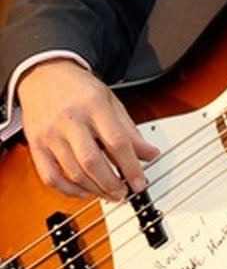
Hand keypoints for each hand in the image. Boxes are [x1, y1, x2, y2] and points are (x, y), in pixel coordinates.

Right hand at [17, 58, 159, 200]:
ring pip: (73, 172)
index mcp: (94, 105)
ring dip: (94, 189)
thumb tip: (149, 153)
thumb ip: (130, 129)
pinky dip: (68, 190)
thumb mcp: (111, 101)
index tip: (140, 182)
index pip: (117, 142)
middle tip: (124, 193)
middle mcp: (71, 120)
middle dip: (112, 183)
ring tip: (109, 193)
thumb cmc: (80, 88)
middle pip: (93, 161)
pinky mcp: (36, 145)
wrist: (45, 74)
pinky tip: (84, 191)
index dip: (131, 166)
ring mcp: (50, 134)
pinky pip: (50, 177)